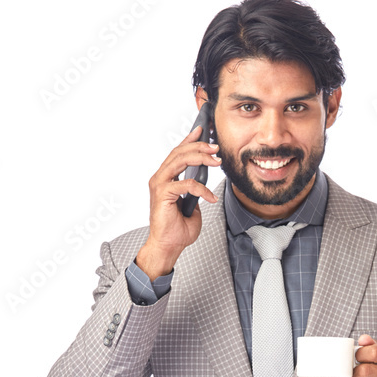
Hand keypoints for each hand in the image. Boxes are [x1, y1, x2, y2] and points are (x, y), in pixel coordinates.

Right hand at [136, 124, 222, 279]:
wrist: (168, 246)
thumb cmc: (177, 229)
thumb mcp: (192, 206)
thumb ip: (195, 193)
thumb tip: (204, 186)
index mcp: (166, 178)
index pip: (177, 153)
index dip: (189, 139)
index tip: (202, 130)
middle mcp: (160, 178)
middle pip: (179, 152)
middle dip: (199, 146)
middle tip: (216, 147)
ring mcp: (159, 184)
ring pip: (180, 161)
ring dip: (200, 157)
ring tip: (217, 160)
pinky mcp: (162, 194)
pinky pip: (186, 184)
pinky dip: (202, 190)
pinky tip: (211, 198)